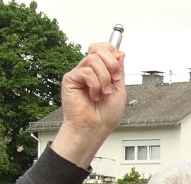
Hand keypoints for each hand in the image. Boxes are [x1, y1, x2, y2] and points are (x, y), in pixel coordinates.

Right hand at [54, 42, 125, 166]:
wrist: (95, 127)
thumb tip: (120, 53)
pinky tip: (93, 95)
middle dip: (111, 64)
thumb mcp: (119, 89)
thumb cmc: (106, 114)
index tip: (118, 68)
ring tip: (104, 93)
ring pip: (94, 60)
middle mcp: (90, 70)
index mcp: (102, 71)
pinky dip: (95, 85)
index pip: (104, 48)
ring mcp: (80, 73)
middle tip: (114, 80)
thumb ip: (119, 71)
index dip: (112, 52)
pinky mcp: (71, 79)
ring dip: (104, 79)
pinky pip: (86, 71)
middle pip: (99, 49)